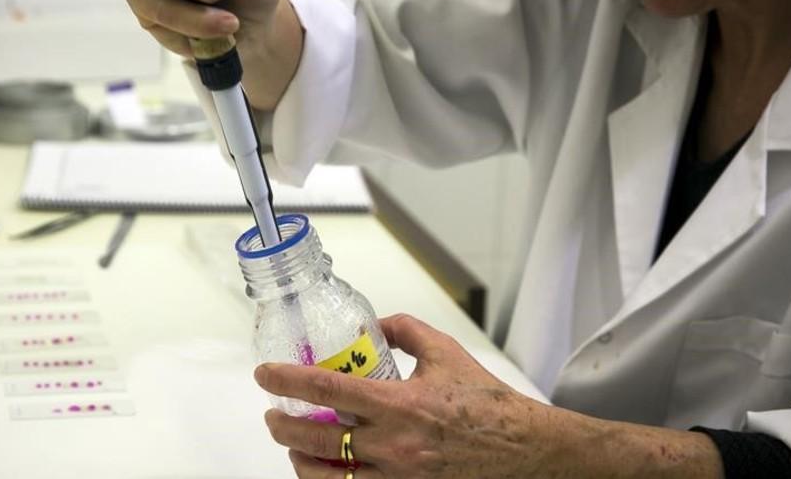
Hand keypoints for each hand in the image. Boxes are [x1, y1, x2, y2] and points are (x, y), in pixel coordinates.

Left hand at [253, 314, 722, 477]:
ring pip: (327, 477)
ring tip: (293, 446)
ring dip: (300, 461)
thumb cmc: (489, 404)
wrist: (526, 451)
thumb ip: (405, 331)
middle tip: (273, 415)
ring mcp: (397, 478)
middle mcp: (392, 446)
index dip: (286, 383)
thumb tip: (375, 326)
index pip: (326, 391)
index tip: (264, 376)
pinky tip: (325, 471)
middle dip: (282, 428)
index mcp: (399, 404)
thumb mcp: (446, 353)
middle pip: (314, 442)